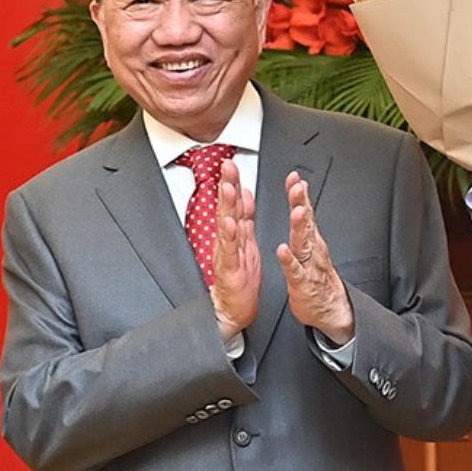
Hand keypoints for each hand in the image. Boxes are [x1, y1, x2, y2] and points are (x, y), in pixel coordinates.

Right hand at [210, 160, 261, 338]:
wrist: (232, 308)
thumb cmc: (239, 276)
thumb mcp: (245, 241)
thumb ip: (245, 217)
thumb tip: (245, 193)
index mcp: (236, 232)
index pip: (235, 203)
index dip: (234, 182)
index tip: (233, 162)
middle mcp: (228, 241)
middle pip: (227, 209)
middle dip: (227, 186)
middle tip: (228, 166)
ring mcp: (227, 254)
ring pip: (226, 226)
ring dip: (227, 206)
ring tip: (228, 188)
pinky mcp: (229, 270)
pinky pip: (229, 252)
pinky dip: (230, 238)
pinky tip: (231, 225)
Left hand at [277, 171, 354, 342]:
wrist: (330, 307)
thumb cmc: (317, 276)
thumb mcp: (312, 245)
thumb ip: (306, 221)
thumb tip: (302, 197)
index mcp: (311, 239)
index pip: (305, 211)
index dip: (299, 194)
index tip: (294, 177)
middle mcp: (312, 248)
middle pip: (306, 222)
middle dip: (301, 203)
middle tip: (297, 187)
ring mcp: (308, 265)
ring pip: (303, 243)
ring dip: (300, 227)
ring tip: (296, 213)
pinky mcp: (302, 283)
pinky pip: (295, 270)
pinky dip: (289, 260)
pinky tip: (283, 251)